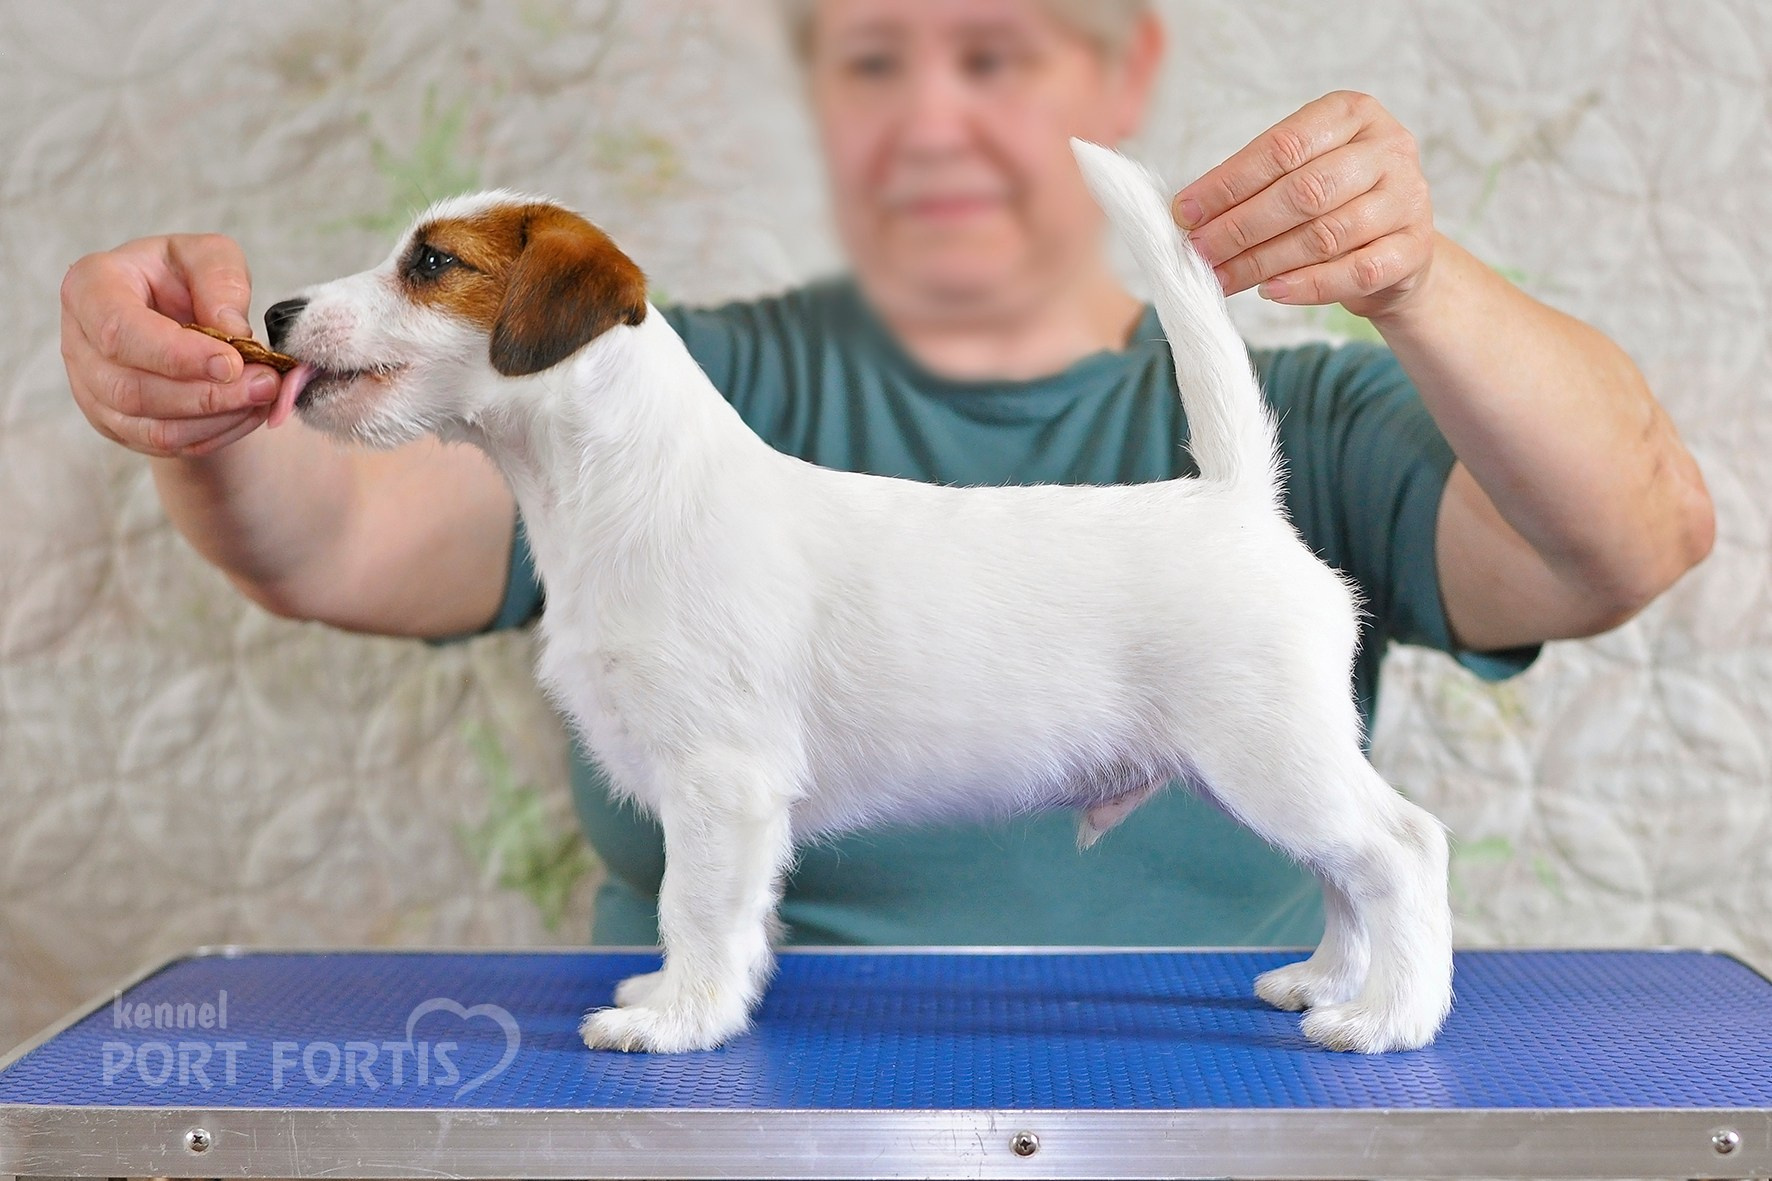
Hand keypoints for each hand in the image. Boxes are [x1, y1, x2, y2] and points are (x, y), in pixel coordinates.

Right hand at [60, 234, 280, 457]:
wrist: (175, 316)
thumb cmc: (186, 278)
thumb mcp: (209, 256)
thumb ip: (221, 280)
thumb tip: (232, 331)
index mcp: (90, 288)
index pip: (119, 331)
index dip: (176, 355)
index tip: (233, 362)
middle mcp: (79, 343)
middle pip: (132, 390)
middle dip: (207, 395)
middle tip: (266, 384)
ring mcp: (92, 390)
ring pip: (151, 427)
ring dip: (217, 419)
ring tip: (264, 397)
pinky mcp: (116, 424)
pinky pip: (166, 444)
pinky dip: (215, 434)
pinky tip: (247, 412)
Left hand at [1173, 91, 1434, 321]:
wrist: (1396, 248)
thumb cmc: (1334, 203)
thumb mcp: (1300, 174)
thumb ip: (1254, 184)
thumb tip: (1187, 214)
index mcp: (1353, 114)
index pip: (1283, 146)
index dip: (1229, 183)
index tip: (1185, 213)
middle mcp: (1389, 148)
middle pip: (1304, 191)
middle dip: (1241, 226)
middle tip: (1199, 250)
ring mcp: (1409, 198)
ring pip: (1326, 234)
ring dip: (1264, 261)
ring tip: (1223, 277)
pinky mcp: (1416, 249)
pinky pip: (1356, 271)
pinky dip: (1308, 285)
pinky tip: (1270, 291)